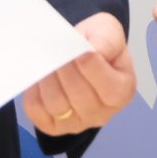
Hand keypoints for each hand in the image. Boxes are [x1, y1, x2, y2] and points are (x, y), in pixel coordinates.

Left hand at [24, 12, 135, 135]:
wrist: (77, 52)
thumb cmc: (96, 44)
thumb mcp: (109, 31)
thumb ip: (108, 40)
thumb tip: (95, 51)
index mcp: (122, 92)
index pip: (110, 89)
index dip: (93, 69)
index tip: (81, 51)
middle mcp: (102, 114)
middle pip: (80, 96)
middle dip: (67, 69)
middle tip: (60, 51)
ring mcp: (77, 124)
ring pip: (57, 105)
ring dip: (49, 79)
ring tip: (49, 61)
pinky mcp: (53, 126)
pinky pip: (38, 111)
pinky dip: (35, 91)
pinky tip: (41, 77)